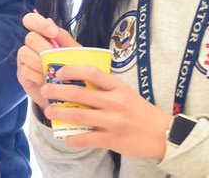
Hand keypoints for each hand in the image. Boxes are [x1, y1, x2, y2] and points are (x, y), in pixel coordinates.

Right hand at [16, 11, 80, 109]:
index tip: (53, 33)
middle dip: (44, 47)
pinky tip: (48, 81)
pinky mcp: (22, 74)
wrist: (68, 95)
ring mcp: (24, 60)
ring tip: (53, 71)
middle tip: (56, 58)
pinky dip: (38, 76)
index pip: (31, 20)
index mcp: (42, 35)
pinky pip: (26, 70)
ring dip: (40, 62)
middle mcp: (31, 45)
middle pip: (30, 37)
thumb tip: (52, 23)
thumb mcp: (74, 54)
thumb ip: (64, 39)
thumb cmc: (72, 70)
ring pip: (24, 52)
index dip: (39, 23)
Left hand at [41, 65, 171, 160]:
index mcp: (118, 87)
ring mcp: (113, 121)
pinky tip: (66, 137)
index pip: (92, 72)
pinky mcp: (113, 139)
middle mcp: (115, 102)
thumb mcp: (126, 93)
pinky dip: (74, 138)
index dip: (72, 70)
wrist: (163, 134)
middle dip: (58, 91)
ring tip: (49, 111)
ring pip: (80, 116)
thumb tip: (78, 81)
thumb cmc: (141, 111)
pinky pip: (88, 139)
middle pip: (80, 93)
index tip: (59, 72)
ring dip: (61, 113)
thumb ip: (105, 88)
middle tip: (45, 89)